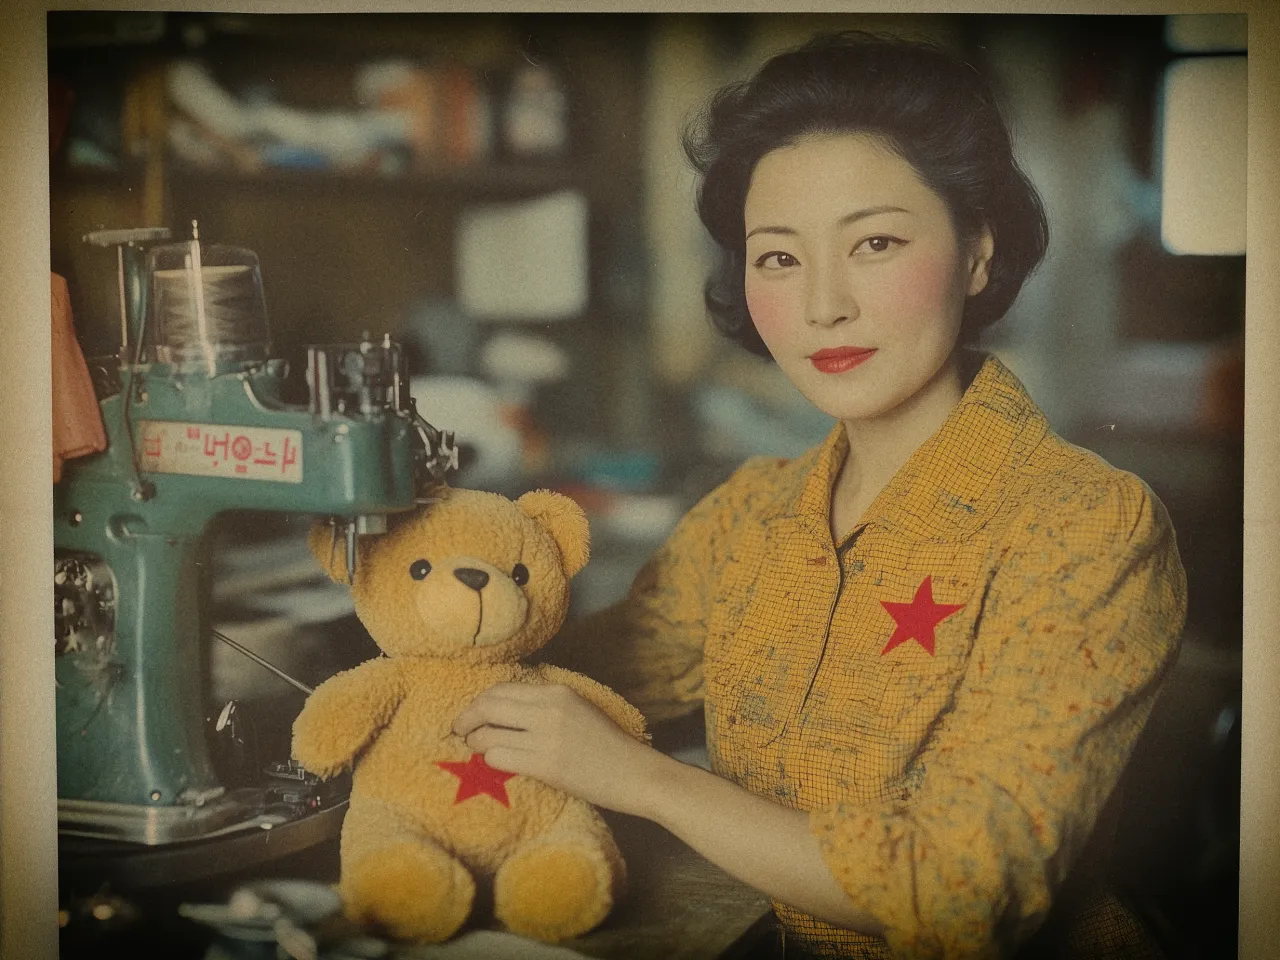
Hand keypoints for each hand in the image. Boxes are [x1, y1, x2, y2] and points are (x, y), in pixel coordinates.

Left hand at [452, 682, 664, 816]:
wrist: (635, 773)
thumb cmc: (608, 745)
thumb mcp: (578, 710)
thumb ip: (545, 706)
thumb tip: (504, 709)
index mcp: (557, 691)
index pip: (502, 689)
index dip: (479, 702)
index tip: (470, 714)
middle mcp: (549, 708)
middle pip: (488, 706)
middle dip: (466, 719)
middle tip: (459, 731)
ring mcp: (547, 736)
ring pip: (488, 734)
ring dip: (474, 742)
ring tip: (475, 750)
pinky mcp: (546, 764)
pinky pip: (499, 757)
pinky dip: (489, 760)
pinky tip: (493, 764)